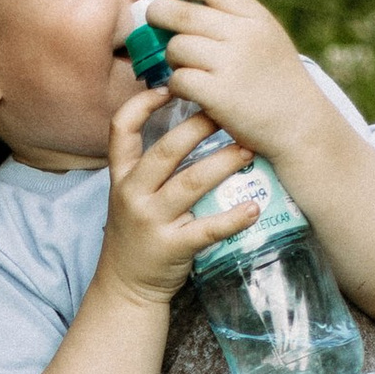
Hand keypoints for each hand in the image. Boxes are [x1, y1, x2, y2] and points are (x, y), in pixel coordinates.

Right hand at [101, 75, 254, 302]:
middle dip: (199, 127)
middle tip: (229, 113)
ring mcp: (151, 221)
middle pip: (166, 151)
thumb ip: (150, 165)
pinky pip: (207, 229)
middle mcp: (132, 194)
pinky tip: (253, 208)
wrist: (126, 287)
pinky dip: (233, 218)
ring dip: (223, 163)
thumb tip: (193, 125)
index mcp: (122, 177)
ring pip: (191, 184)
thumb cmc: (138, 234)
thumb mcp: (131, 195)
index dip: (141, 104)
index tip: (169, 87)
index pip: (121, 129)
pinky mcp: (172, 247)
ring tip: (250, 150)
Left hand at [137, 0, 324, 169]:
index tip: (171, 2)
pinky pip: (178, 79)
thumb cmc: (276, 82)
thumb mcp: (266, 36)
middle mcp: (244, 33)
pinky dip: (176, 87)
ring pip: (175, 47)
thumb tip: (181, 0)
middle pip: (178, 12)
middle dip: (158, 20)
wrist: (302, 126)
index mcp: (254, 14)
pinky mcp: (220, 94)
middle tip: (157, 32)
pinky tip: (190, 92)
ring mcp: (232, 63)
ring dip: (171, 60)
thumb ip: (233, 16)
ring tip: (185, 69)